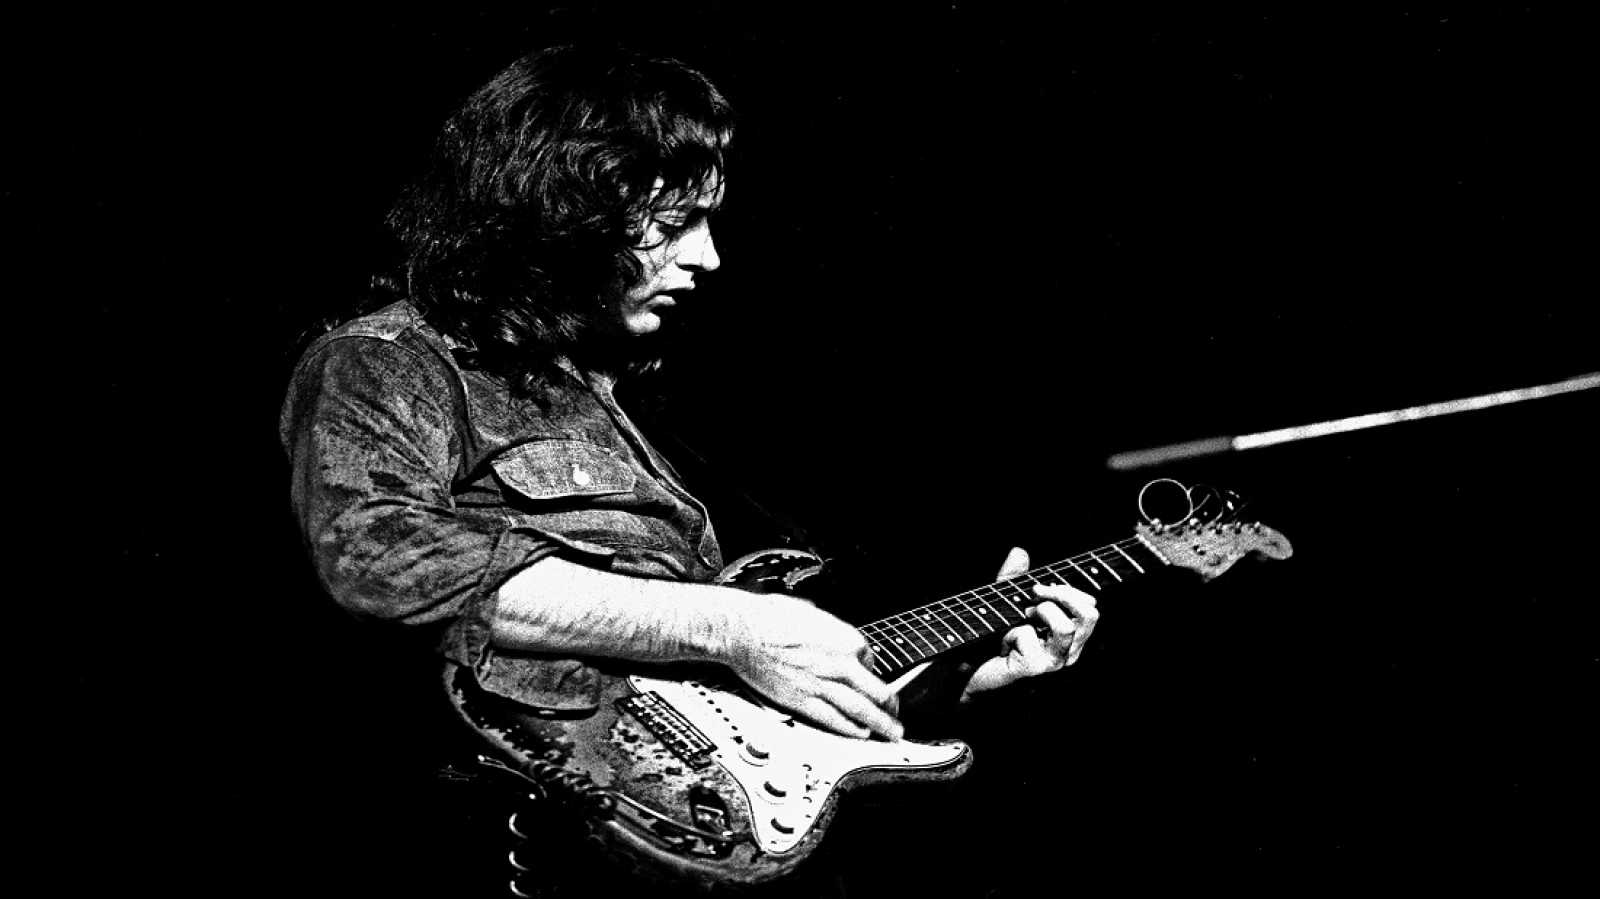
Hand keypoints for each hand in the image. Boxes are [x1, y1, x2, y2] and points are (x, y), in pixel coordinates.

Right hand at [725, 592, 902, 740]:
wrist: (741, 630)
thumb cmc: (768, 616)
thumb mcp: (808, 611)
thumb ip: (825, 625)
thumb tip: (826, 626)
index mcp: (844, 638)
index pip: (870, 659)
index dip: (869, 670)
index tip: (868, 677)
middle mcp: (839, 663)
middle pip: (877, 690)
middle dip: (891, 706)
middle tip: (898, 716)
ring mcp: (821, 684)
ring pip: (861, 709)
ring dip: (880, 724)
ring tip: (892, 734)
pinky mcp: (802, 700)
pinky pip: (833, 719)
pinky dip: (850, 729)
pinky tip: (860, 735)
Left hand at [962, 547, 1099, 699]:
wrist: (969, 670)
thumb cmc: (992, 636)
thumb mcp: (1005, 600)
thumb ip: (1014, 577)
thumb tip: (1019, 551)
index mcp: (1070, 634)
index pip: (1090, 607)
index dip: (1069, 590)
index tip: (1041, 586)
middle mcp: (1068, 650)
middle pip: (1090, 614)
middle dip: (1062, 594)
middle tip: (1035, 592)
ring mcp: (1054, 662)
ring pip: (1066, 627)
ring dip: (1042, 612)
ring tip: (1023, 617)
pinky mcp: (1034, 669)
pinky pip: (1030, 637)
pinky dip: (1012, 632)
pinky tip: (1004, 643)